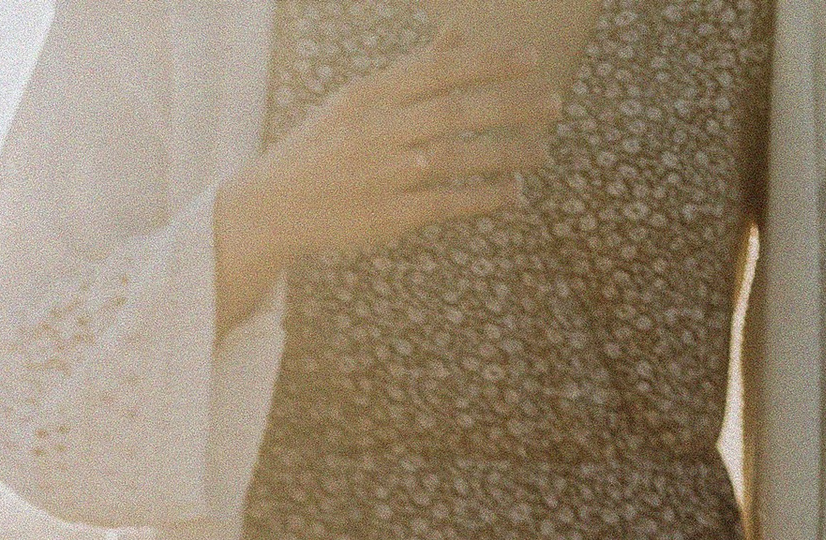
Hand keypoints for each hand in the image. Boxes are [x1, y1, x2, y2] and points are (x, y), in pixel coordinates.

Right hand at [214, 23, 559, 328]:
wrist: (271, 208)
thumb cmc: (323, 147)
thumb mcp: (360, 100)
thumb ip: (413, 71)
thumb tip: (459, 35)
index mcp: (372, 94)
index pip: (441, 69)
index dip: (490, 63)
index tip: (532, 59)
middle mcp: (377, 131)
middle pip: (456, 111)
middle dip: (509, 106)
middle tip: (554, 103)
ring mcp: (381, 176)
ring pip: (456, 159)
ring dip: (506, 154)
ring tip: (543, 149)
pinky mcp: (385, 219)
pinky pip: (444, 204)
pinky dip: (482, 198)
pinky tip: (513, 194)